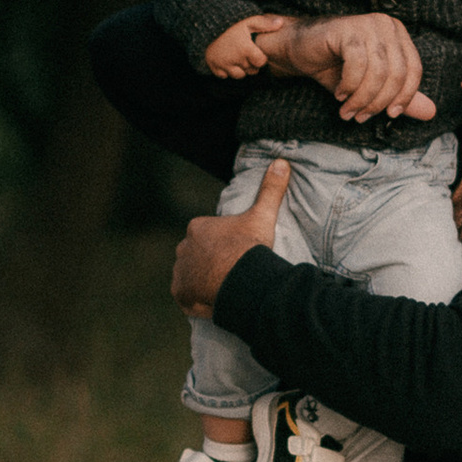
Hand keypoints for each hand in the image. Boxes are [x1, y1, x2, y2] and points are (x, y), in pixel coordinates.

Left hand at [170, 158, 290, 320]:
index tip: (237, 254)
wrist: (243, 281)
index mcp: (197, 227)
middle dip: (209, 262)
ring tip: (225, 288)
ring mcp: (180, 272)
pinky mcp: (180, 293)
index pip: (207, 236)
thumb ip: (270, 189)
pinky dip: (196, 299)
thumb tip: (281, 161)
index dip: (222, 246)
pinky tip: (213, 300)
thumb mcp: (262, 216)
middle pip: (196, 255)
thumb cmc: (250, 247)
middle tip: (232, 272)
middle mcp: (183, 248)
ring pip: (190, 275)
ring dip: (202, 280)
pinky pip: (186, 296)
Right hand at [202, 13, 290, 79]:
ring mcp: (223, 64)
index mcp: (246, 49)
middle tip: (246, 52)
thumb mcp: (248, 20)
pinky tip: (227, 60)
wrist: (205, 24)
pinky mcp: (214, 67)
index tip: (255, 50)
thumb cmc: (230, 22)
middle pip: (251, 70)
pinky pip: (224, 76)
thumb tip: (281, 23)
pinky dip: (226, 71)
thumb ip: (265, 23)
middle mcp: (235, 59)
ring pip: (239, 75)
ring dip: (240, 69)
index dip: (260, 57)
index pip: (261, 62)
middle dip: (251, 63)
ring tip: (237, 57)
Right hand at [281, 12, 432, 123]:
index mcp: (398, 35)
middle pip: (397, 73)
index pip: (414, 69)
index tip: (390, 116)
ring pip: (378, 72)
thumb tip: (431, 113)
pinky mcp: (348, 28)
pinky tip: (339, 93)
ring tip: (347, 111)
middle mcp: (387, 25)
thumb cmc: (335, 66)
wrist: (298, 48)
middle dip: (379, 102)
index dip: (405, 97)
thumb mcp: (372, 87)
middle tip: (360, 117)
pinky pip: (357, 64)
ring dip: (361, 98)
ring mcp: (368, 24)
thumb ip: (400, 97)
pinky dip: (349, 86)